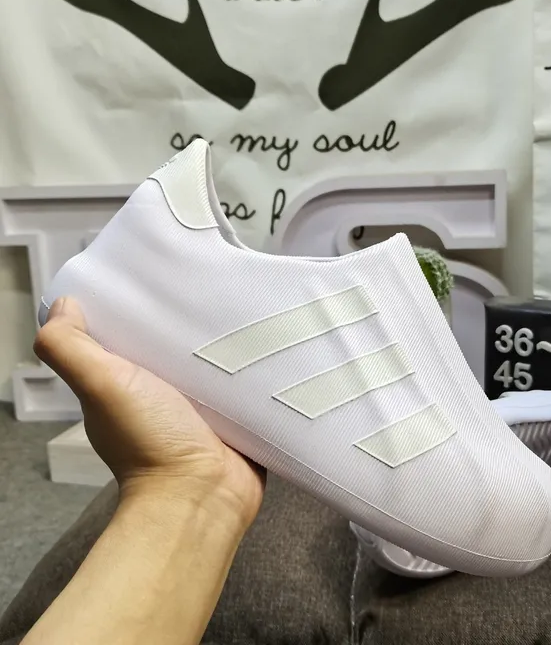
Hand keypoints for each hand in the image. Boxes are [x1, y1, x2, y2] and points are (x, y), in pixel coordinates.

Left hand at [34, 297, 264, 527]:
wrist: (204, 494)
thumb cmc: (149, 442)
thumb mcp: (101, 387)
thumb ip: (71, 349)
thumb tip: (61, 306)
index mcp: (127, 385)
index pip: (130, 336)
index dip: (138, 309)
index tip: (155, 279)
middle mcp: (163, 394)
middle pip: (176, 346)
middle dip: (189, 319)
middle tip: (213, 282)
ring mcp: (202, 407)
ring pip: (214, 362)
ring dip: (226, 342)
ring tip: (245, 301)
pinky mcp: (237, 416)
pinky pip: (246, 382)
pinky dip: (252, 366)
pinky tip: (266, 339)